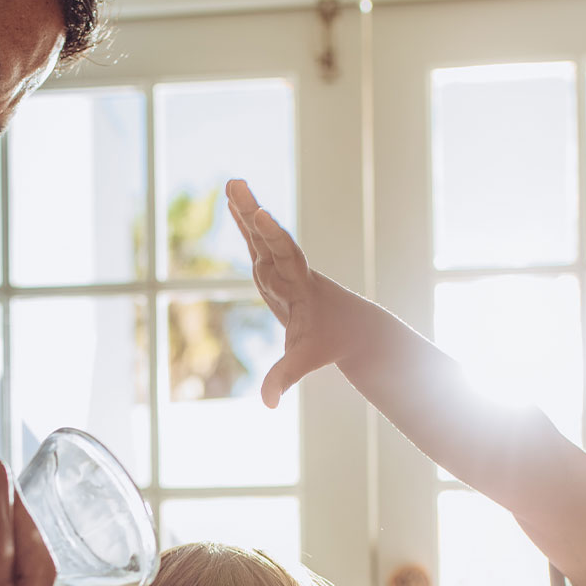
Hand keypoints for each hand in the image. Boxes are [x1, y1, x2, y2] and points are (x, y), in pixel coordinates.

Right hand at [225, 178, 380, 408]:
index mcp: (300, 286)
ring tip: (232, 182)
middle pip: (269, 237)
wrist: (353, 326)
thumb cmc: (331, 342)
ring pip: (261, 234)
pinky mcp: (274, 268)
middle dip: (253, 213)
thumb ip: (285, 377)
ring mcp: (281, 267)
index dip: (272, 237)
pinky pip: (257, 241)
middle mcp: (290, 270)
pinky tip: (234, 201)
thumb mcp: (306, 359)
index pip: (285, 257)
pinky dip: (244, 222)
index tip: (261, 216)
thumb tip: (268, 404)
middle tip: (238, 185)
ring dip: (245, 209)